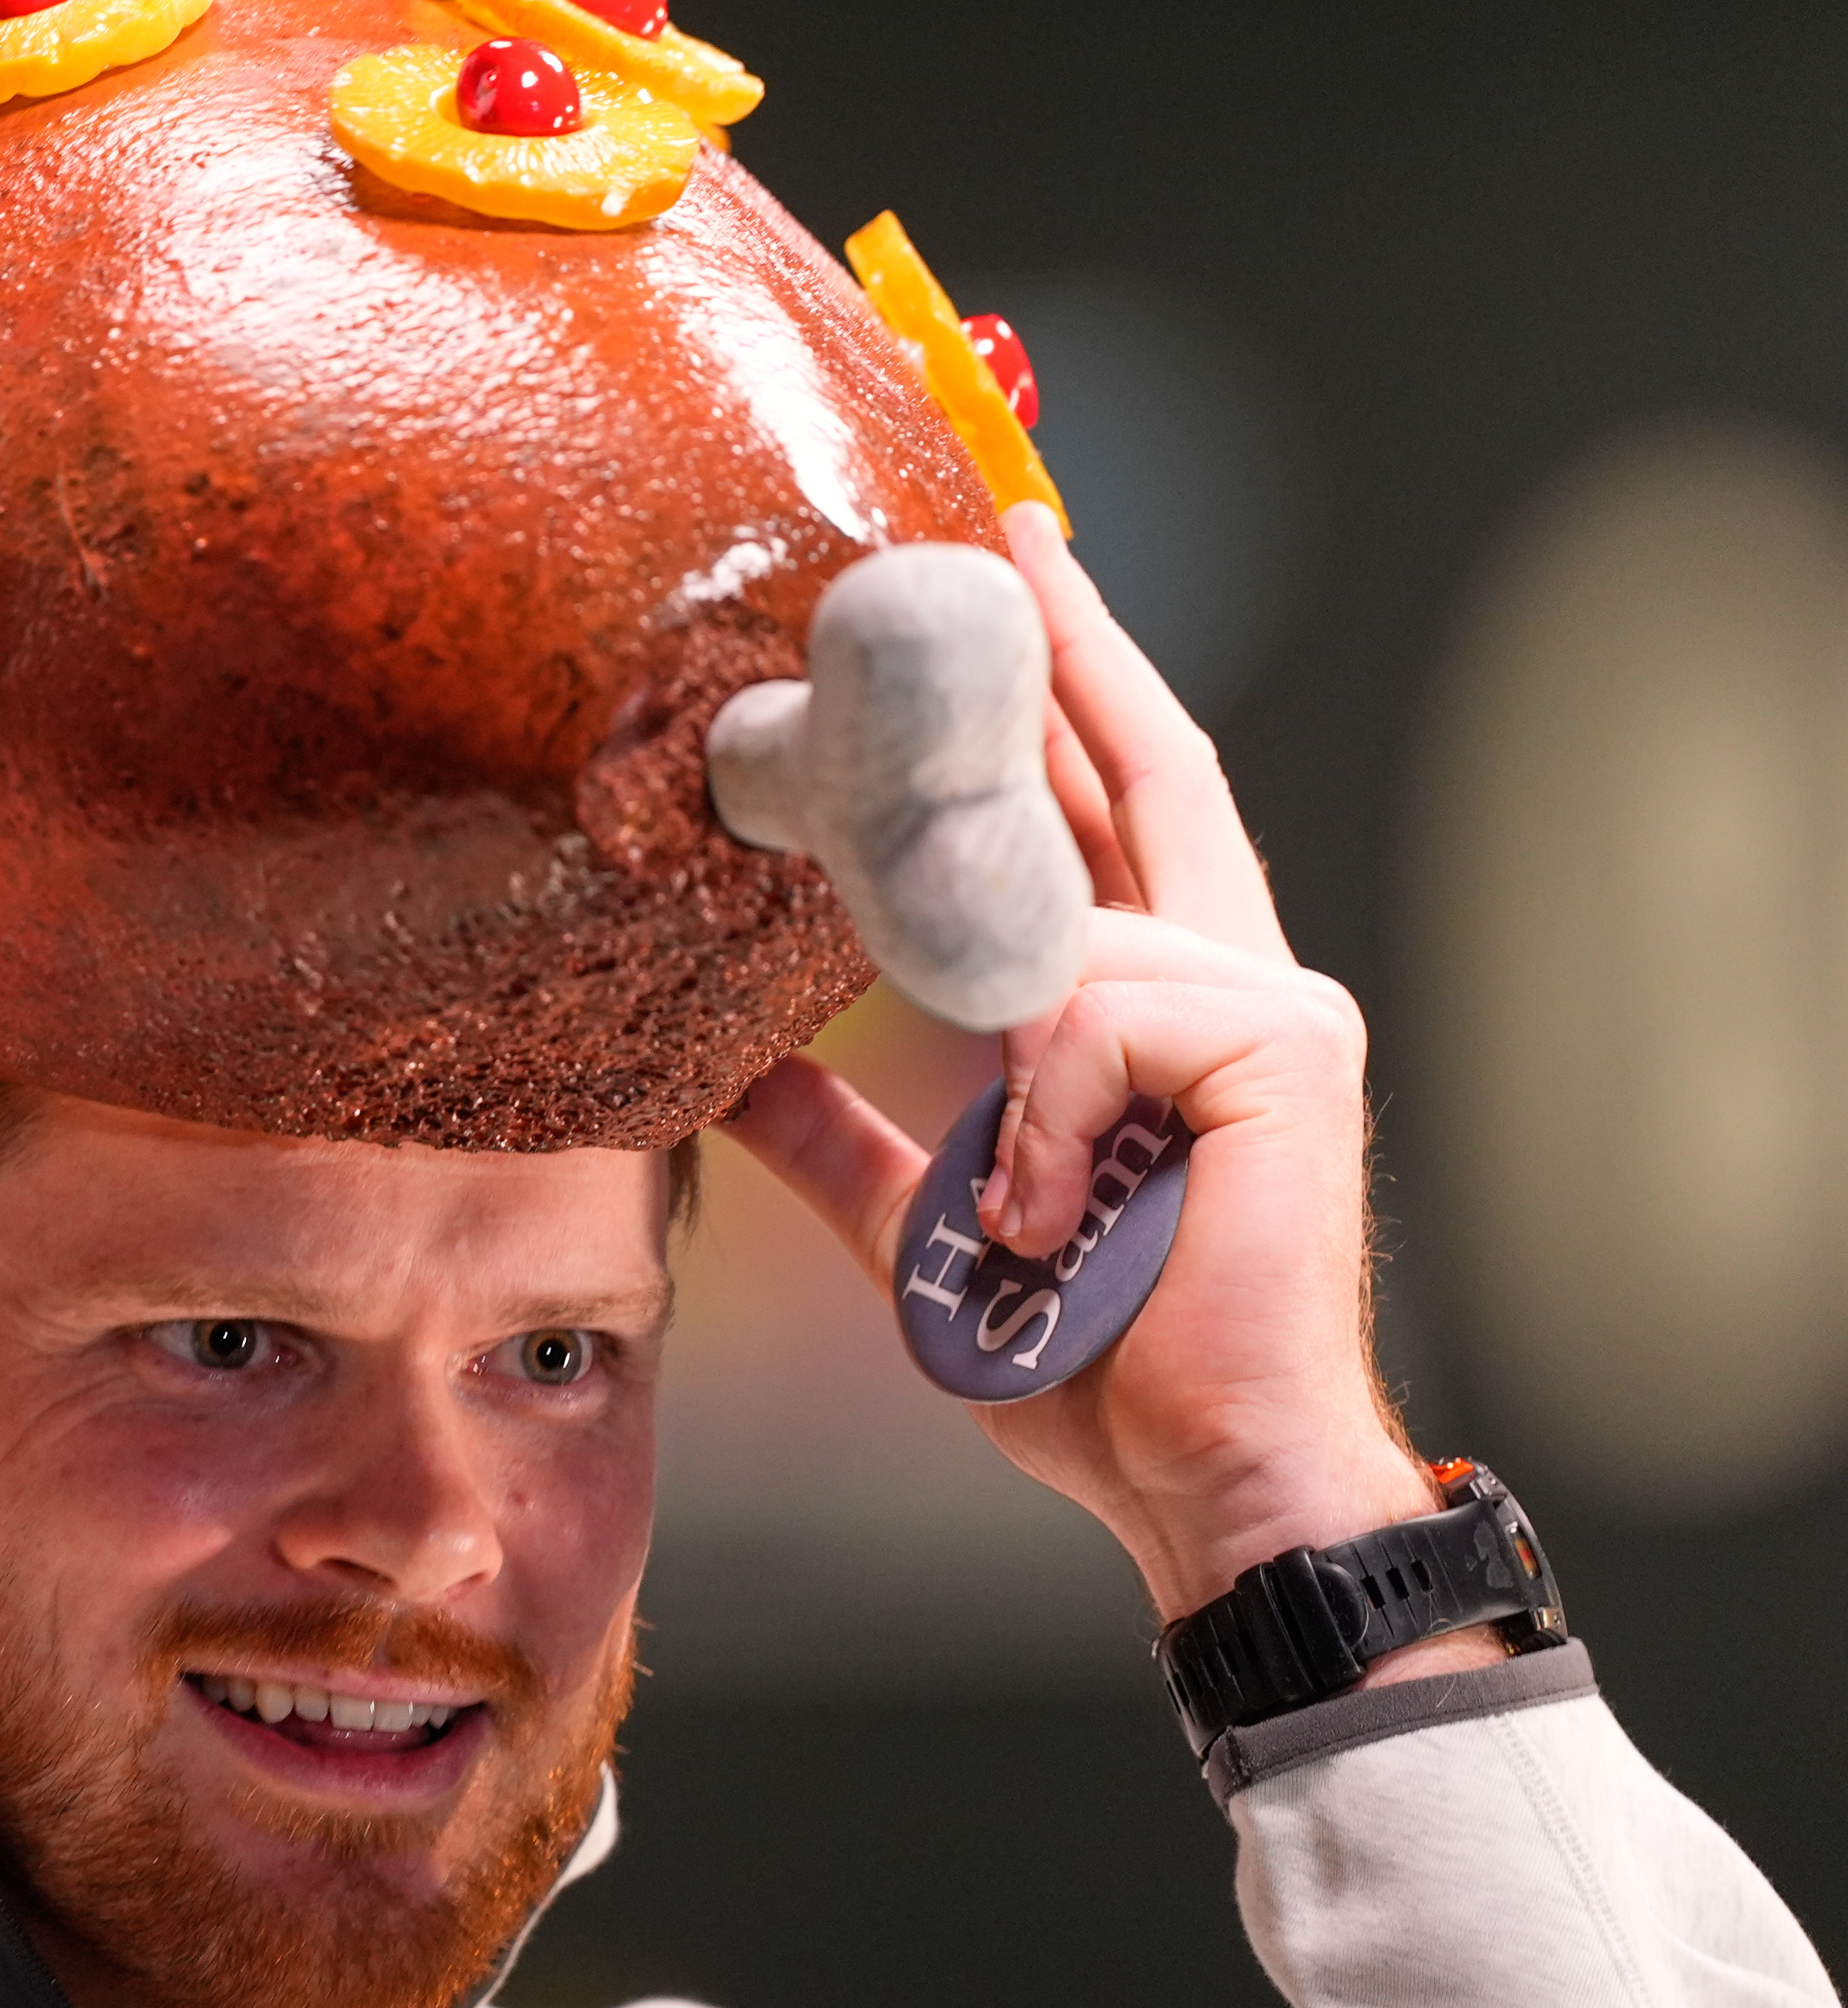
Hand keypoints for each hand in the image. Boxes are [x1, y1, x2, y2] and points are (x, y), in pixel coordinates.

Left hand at [723, 504, 1489, 1667]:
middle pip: (1140, 772)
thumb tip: (725, 1068)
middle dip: (1070, 646)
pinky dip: (1040, 1124)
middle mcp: (1237, 973)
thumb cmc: (1095, 1361)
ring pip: (1062, 937)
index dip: (1064, 686)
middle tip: (1006, 530)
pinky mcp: (1282, 1043)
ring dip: (1003, 1074)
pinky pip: (1088, 1017)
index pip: (1110, 805)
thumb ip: (840, 1137)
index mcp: (1160, 1003)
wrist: (1202, 1477)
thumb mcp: (928, 1225)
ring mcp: (1273, 1000)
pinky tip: (1060, 1220)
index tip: (1012, 575)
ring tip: (1023, 1223)